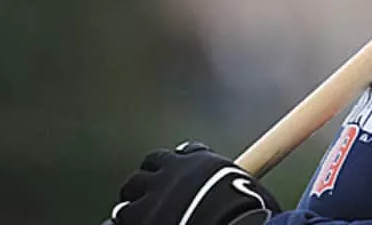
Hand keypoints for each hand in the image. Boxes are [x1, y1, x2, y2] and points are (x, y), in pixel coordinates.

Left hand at [105, 141, 279, 224]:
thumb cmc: (249, 216)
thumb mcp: (253, 193)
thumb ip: (242, 186)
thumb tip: (252, 194)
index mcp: (204, 163)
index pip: (186, 152)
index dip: (183, 164)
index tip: (180, 175)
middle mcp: (175, 170)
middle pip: (154, 164)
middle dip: (153, 179)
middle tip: (153, 196)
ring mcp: (155, 192)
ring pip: (133, 188)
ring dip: (134, 200)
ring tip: (137, 215)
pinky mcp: (138, 214)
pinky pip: (117, 216)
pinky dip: (121, 221)